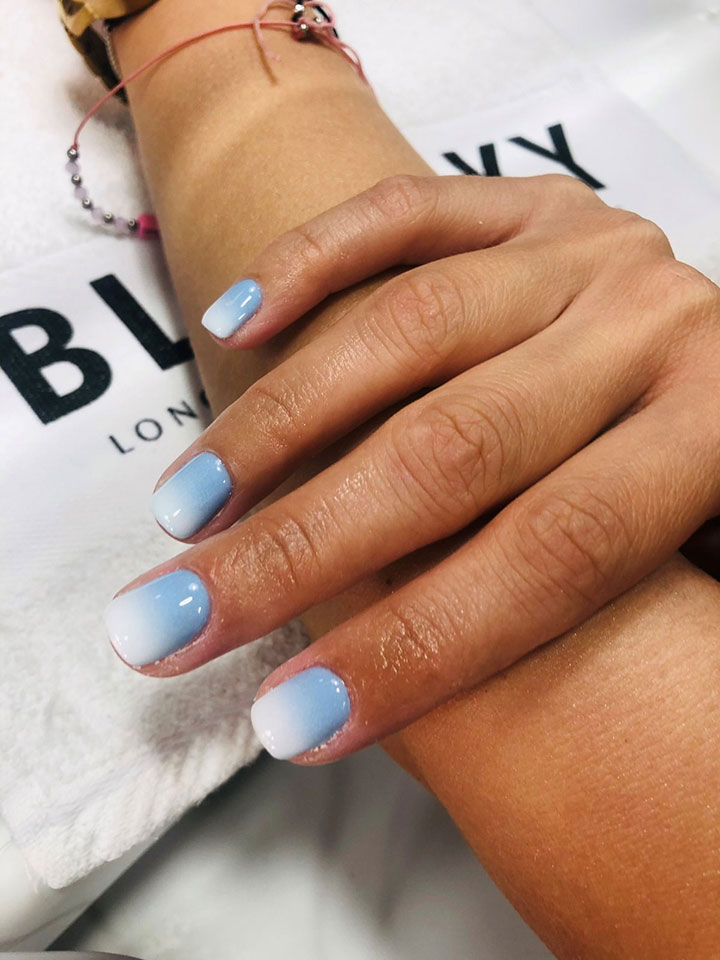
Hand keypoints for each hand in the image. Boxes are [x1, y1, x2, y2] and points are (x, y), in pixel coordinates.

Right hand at [104, 174, 719, 761]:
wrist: (691, 342)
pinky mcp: (528, 198)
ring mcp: (588, 247)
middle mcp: (659, 325)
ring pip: (410, 328)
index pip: (555, 555)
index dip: (418, 648)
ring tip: (185, 509)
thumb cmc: (688, 481)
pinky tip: (231, 327)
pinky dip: (307, 264)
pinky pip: (406, 214)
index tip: (294, 722)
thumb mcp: (698, 555)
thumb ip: (608, 602)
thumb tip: (505, 725)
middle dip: (302, 549)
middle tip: (177, 624)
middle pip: (456, 448)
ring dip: (278, 425)